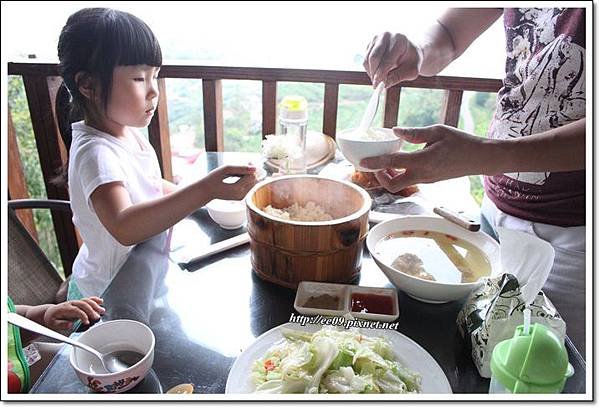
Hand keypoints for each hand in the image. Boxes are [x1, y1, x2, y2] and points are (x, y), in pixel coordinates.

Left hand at [43, 297, 104, 329]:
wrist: (51, 312)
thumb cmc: (52, 319)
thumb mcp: (52, 324)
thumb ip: (61, 324)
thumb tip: (70, 324)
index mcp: (64, 308)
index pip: (76, 310)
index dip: (82, 316)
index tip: (87, 322)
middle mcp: (71, 303)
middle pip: (83, 304)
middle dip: (91, 310)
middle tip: (97, 318)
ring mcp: (76, 302)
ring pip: (87, 301)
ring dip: (95, 305)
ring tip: (102, 311)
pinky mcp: (79, 302)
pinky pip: (88, 299)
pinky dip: (95, 299)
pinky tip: (101, 302)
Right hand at [204, 164, 256, 200]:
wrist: (206, 191)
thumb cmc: (213, 178)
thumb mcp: (225, 169)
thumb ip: (240, 168)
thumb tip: (254, 168)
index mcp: (237, 189)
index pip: (251, 176)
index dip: (251, 168)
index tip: (248, 161)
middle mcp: (241, 195)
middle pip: (253, 180)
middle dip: (250, 172)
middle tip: (243, 166)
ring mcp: (241, 197)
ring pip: (252, 184)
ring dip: (248, 176)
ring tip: (238, 172)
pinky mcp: (240, 197)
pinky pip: (248, 187)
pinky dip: (245, 181)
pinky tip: (238, 177)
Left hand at [359, 125, 488, 192]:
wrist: (480, 158)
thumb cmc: (461, 142)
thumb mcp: (438, 131)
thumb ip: (415, 133)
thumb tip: (395, 131)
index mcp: (422, 161)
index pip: (392, 164)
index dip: (375, 164)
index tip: (362, 163)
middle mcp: (422, 175)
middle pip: (393, 186)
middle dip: (380, 177)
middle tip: (377, 164)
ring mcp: (426, 180)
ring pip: (401, 185)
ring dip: (390, 176)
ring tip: (388, 161)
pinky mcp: (430, 181)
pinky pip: (410, 181)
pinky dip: (401, 174)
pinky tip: (402, 162)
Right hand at [363, 32, 420, 87]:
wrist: (409, 49)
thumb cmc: (412, 60)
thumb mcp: (412, 70)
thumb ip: (399, 77)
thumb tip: (385, 84)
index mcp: (399, 40)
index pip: (386, 59)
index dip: (381, 74)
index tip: (378, 86)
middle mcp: (386, 36)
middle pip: (373, 58)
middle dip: (374, 73)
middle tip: (377, 85)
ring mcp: (376, 38)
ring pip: (367, 59)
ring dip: (371, 72)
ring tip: (379, 79)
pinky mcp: (370, 43)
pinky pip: (365, 60)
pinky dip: (369, 69)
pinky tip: (378, 72)